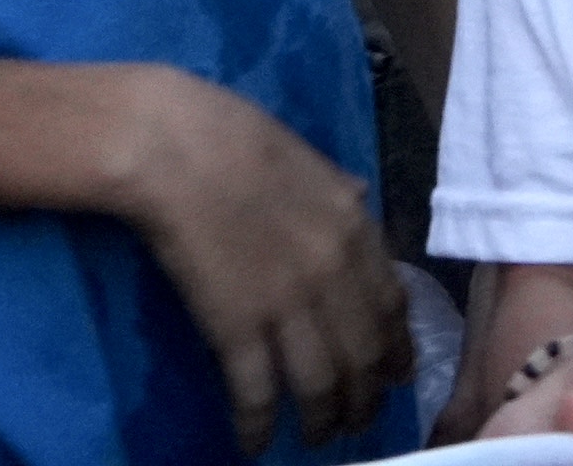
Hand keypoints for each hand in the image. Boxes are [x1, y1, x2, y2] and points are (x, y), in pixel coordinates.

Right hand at [97, 70, 408, 451]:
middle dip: (365, 399)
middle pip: (364, 356)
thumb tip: (359, 202)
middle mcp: (334, 273)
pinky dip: (260, 426)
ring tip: (318, 439)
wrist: (175, 146)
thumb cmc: (237, 137)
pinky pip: (259, 392)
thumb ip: (342, 193)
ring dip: (323, 421)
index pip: (392, 308)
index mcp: (356, 229)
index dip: (396, 351)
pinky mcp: (237, 326)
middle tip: (358, 422)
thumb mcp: (312, 160)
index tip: (395, 377)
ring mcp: (287, 303)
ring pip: (321, 385)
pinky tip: (256, 443)